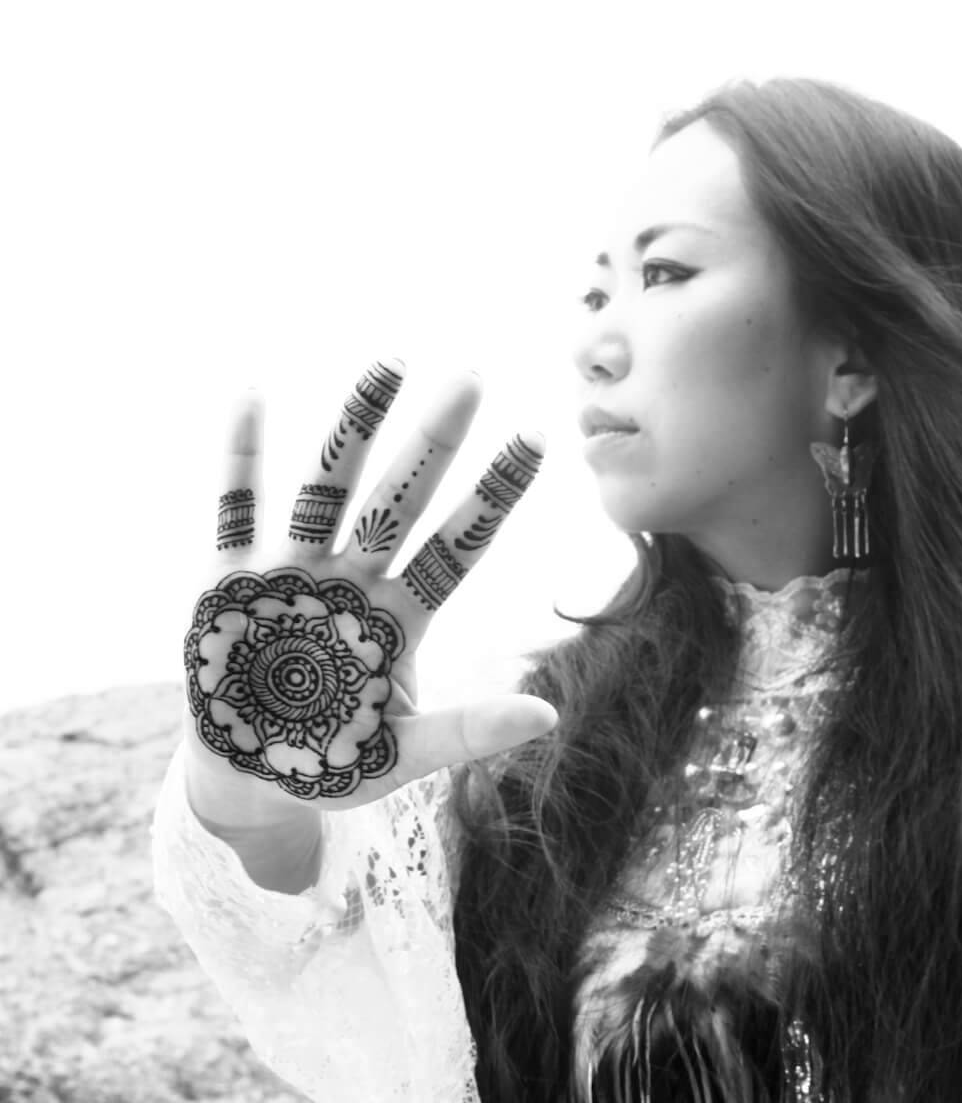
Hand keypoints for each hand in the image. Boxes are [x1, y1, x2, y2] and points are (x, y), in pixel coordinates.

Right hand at [183, 359, 556, 823]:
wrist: (251, 782)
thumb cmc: (333, 762)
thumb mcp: (404, 754)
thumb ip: (468, 730)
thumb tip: (547, 716)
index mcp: (401, 615)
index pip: (460, 545)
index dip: (493, 495)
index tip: (536, 438)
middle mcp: (353, 579)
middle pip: (402, 499)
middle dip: (436, 441)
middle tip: (474, 377)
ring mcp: (293, 572)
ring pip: (329, 487)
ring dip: (356, 428)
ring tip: (390, 364)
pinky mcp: (230, 582)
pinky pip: (235, 510)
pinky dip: (241, 458)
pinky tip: (251, 395)